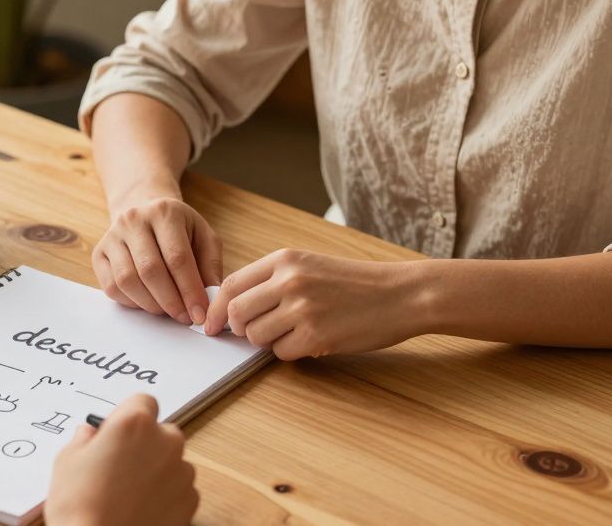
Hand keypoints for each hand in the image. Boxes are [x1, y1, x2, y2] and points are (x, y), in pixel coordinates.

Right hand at [45, 395, 196, 525]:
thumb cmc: (80, 506)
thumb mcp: (67, 461)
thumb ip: (85, 439)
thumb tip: (91, 435)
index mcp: (135, 423)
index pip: (142, 401)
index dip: (127, 416)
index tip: (115, 433)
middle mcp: (166, 441)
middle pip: (160, 431)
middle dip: (143, 444)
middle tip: (118, 466)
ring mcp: (182, 471)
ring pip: (170, 461)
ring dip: (155, 470)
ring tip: (127, 493)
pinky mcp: (190, 500)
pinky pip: (179, 487)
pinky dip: (165, 494)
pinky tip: (141, 508)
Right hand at [93, 196, 221, 325]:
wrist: (146, 214)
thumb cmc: (180, 231)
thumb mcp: (204, 238)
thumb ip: (210, 267)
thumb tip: (210, 300)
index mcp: (164, 212)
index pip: (178, 257)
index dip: (190, 290)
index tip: (200, 313)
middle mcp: (133, 220)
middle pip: (150, 270)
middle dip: (171, 301)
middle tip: (185, 318)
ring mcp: (112, 236)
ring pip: (127, 280)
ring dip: (150, 304)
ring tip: (168, 311)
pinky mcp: (99, 253)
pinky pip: (111, 287)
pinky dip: (132, 302)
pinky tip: (148, 302)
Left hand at [203, 249, 431, 359]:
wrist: (400, 294)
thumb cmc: (356, 282)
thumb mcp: (310, 265)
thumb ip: (273, 280)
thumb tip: (234, 306)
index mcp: (285, 259)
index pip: (231, 284)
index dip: (216, 308)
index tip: (211, 324)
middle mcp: (289, 281)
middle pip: (237, 313)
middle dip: (241, 329)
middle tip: (255, 332)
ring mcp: (302, 309)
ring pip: (257, 337)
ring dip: (268, 341)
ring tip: (294, 332)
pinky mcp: (316, 336)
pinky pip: (282, 353)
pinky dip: (291, 351)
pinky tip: (312, 340)